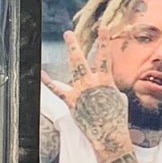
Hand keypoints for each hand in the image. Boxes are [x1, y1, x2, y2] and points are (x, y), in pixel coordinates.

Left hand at [43, 32, 130, 156]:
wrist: (109, 135)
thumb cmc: (117, 119)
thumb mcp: (119, 99)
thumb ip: (110, 88)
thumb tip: (106, 86)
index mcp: (106, 81)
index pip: (104, 57)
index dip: (104, 42)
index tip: (103, 28)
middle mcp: (91, 83)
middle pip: (80, 60)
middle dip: (73, 45)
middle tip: (68, 33)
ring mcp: (80, 91)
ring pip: (71, 69)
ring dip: (65, 55)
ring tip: (58, 50)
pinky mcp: (71, 102)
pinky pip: (58, 90)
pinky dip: (49, 82)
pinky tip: (42, 74)